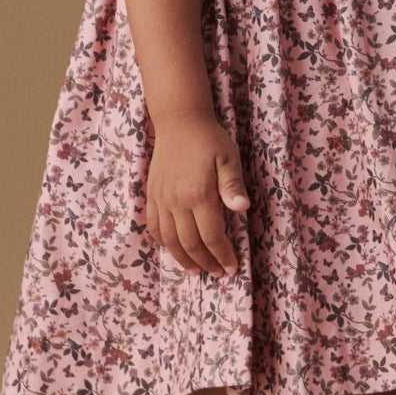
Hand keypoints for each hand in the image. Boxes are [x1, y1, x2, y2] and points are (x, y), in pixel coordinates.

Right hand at [145, 110, 249, 277]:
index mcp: (199, 194)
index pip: (211, 236)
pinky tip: (174, 250)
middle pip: (190, 243)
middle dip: (206, 262)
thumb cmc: (209, 139)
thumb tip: (243, 209)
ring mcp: (161, 199)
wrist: (179, 122)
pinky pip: (154, 227)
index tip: (232, 268)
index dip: (222, 255)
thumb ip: (233, 185)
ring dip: (183, 259)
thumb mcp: (228, 158)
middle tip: (218, 273)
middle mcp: (177, 201)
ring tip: (196, 270)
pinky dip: (164, 243)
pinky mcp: (152, 195)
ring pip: (169, 240)